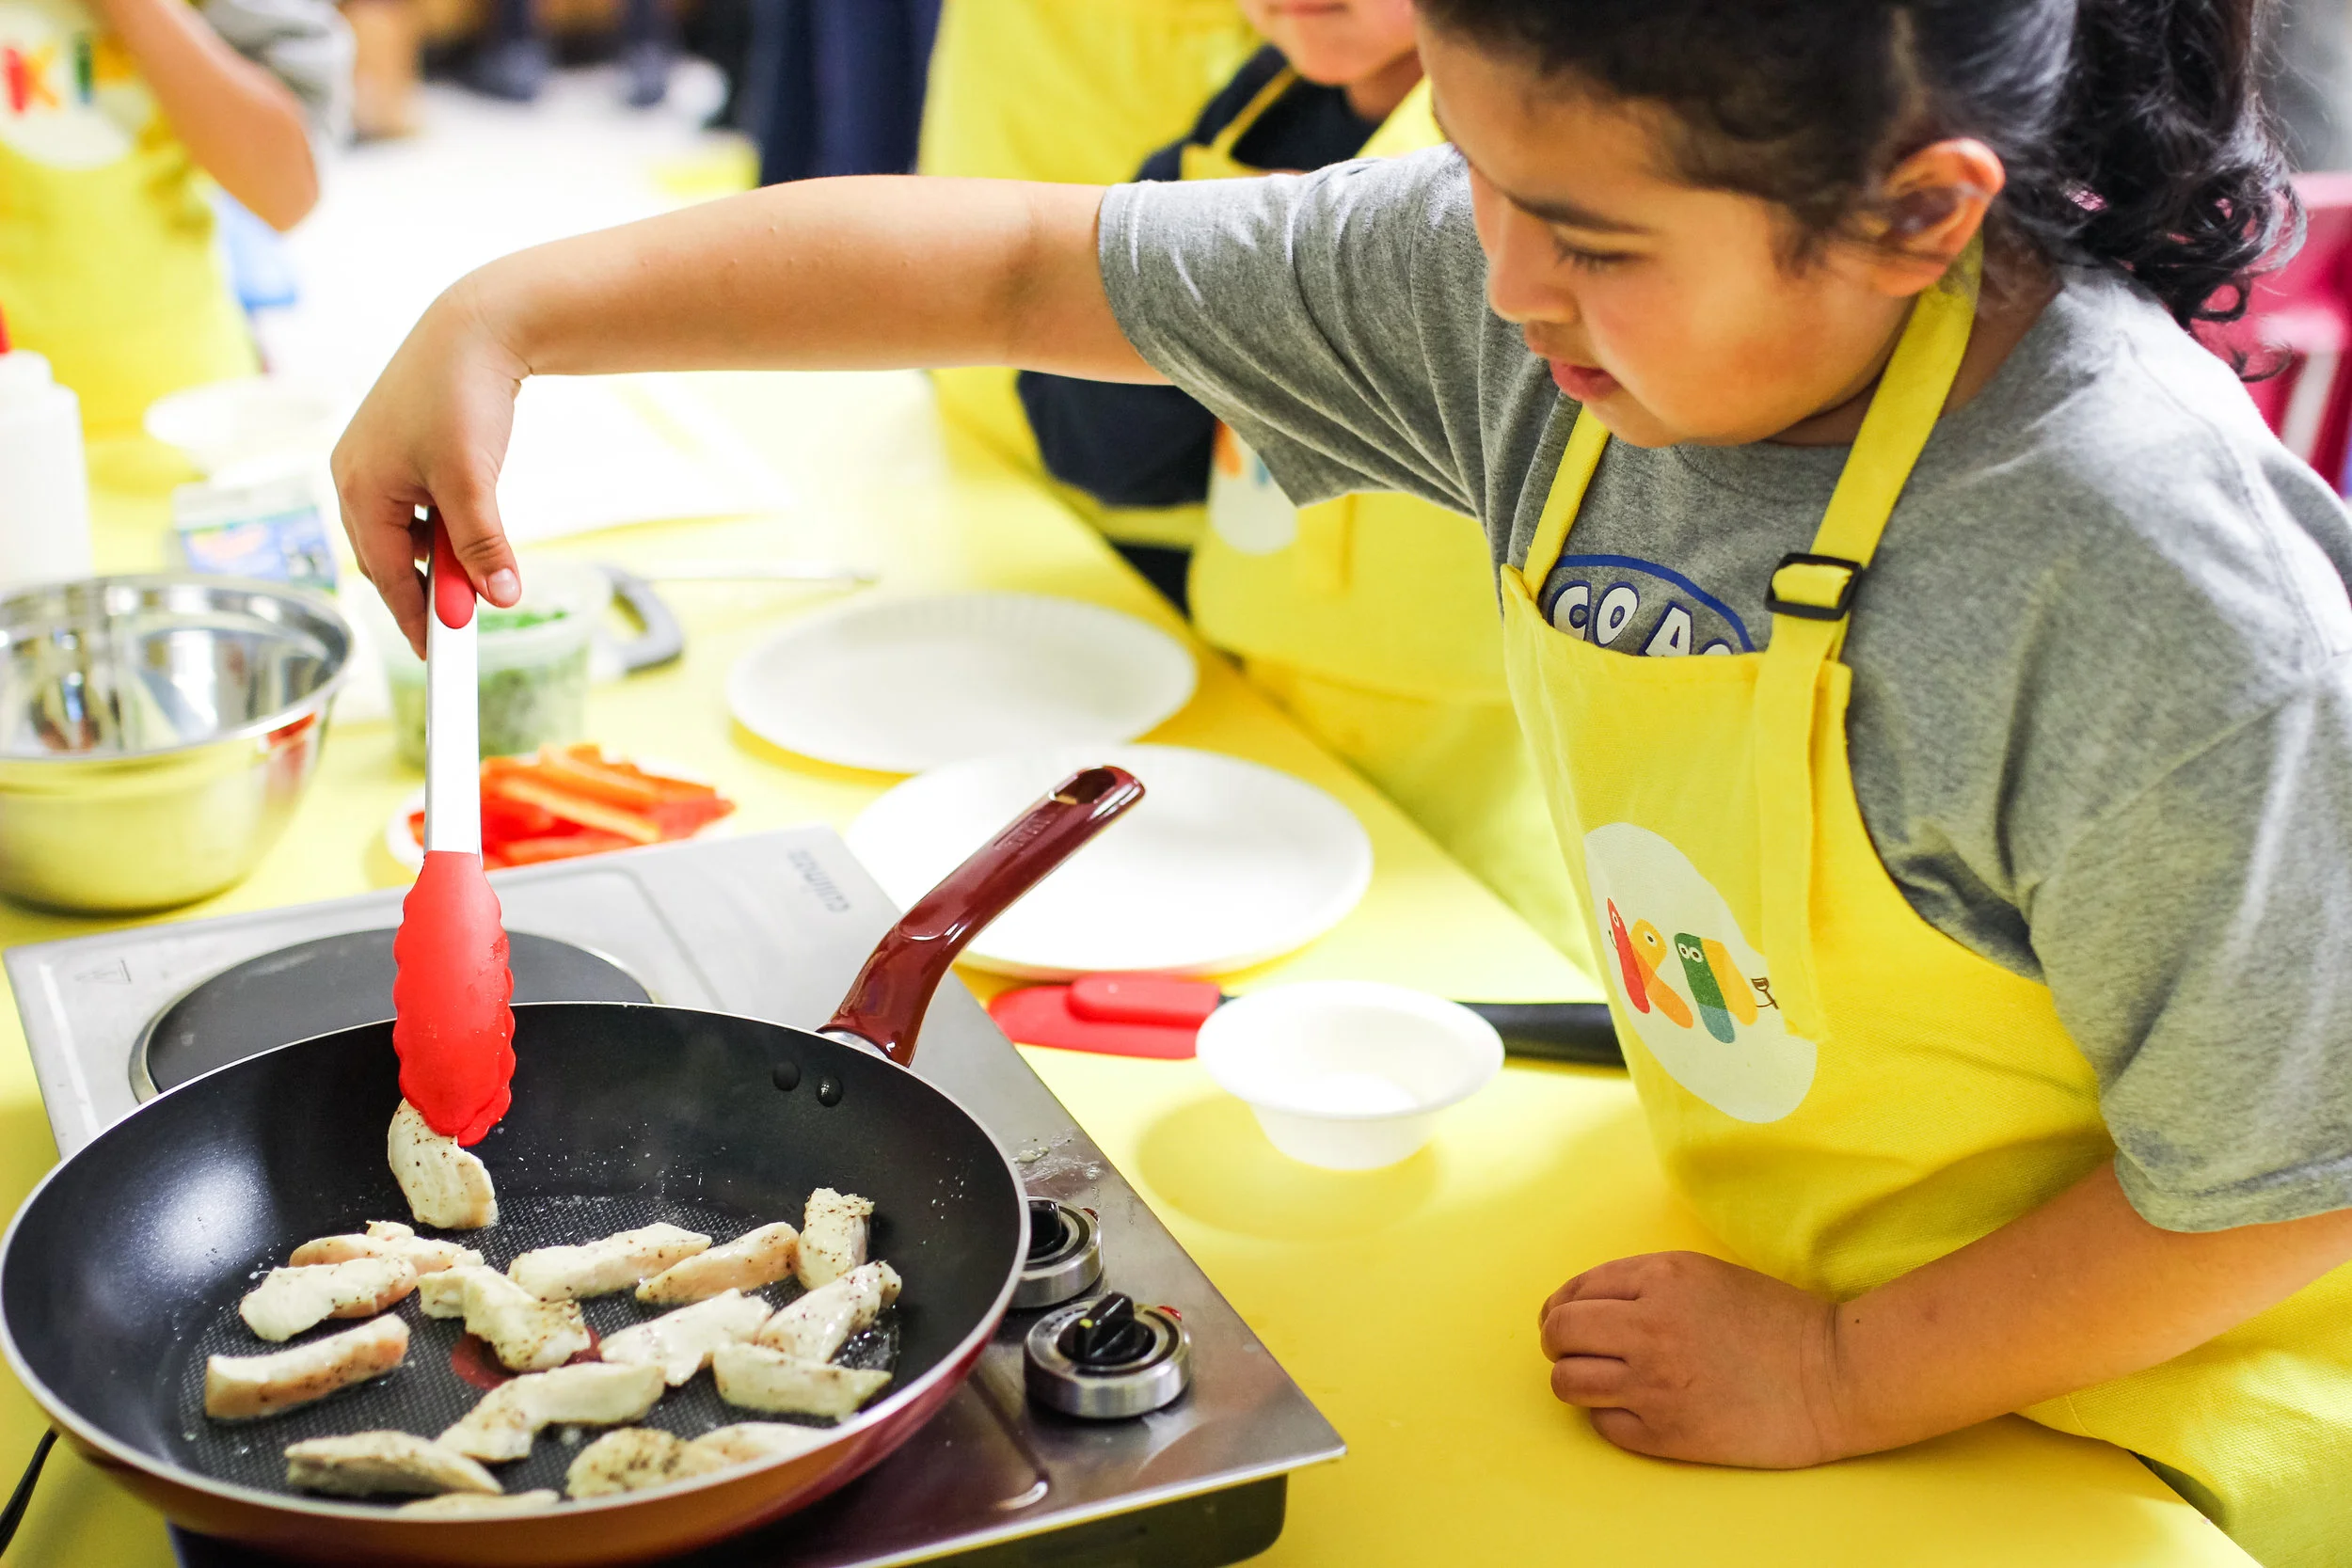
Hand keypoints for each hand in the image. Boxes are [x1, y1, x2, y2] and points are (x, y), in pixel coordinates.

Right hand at [332, 277, 528, 655]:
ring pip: (405, 534)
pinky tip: (468, 528)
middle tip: (460, 629)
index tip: (437, 658)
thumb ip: (481, 544)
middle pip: (388, 559)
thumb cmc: (464, 395)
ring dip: (437, 557)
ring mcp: (374, 462)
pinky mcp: (399, 450)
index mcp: (358, 487)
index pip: (383, 574)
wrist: (479, 327)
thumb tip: (497, 599)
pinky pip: (415, 508)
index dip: (413, 618)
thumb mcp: (473, 480)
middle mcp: (356, 476)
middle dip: (424, 591)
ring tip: (473, 571)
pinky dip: (440, 527)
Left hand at [1537, 1250, 1852, 1468]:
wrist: (1833, 1377)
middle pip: (1558, 1335)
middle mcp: (1647, 1327)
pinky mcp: (1665, 1432)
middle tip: (1574, 1352)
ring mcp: (1653, 1383)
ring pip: (1567, 1382)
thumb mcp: (1705, 1275)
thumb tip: (1584, 1303)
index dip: (1562, 1309)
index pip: (1573, 1292)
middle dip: (1558, 1343)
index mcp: (1659, 1279)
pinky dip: (1610, 1417)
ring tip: (1601, 1383)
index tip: (1566, 1321)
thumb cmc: (1776, 1322)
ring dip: (1576, 1381)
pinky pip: (1603, 1424)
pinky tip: (1636, 1410)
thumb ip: (1644, 1282)